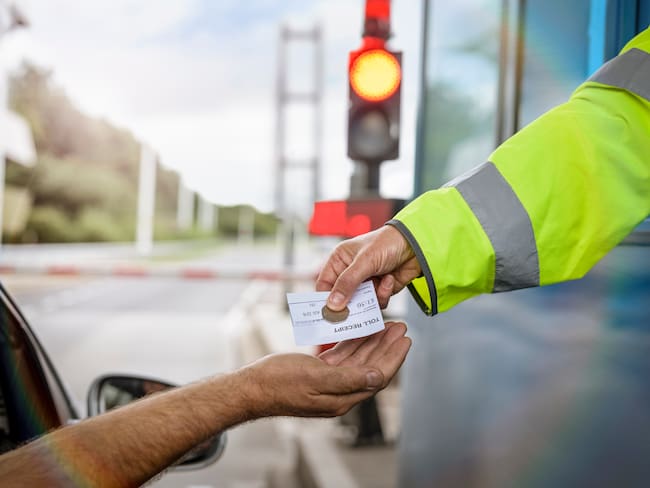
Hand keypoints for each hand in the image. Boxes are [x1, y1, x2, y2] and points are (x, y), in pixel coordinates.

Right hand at [241, 321, 410, 417]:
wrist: (251, 388)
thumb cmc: (278, 382)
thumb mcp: (314, 378)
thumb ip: (348, 379)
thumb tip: (378, 377)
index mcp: (342, 398)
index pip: (377, 376)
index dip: (393, 357)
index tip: (405, 339)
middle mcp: (339, 393)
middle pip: (371, 367)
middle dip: (387, 347)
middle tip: (400, 327)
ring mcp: (329, 384)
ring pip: (358, 361)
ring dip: (372, 343)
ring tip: (386, 325)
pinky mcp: (319, 375)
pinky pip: (342, 358)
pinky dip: (352, 344)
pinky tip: (358, 331)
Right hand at [316, 225, 420, 310]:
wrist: (416, 245)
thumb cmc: (387, 243)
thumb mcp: (364, 262)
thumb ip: (347, 283)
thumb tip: (332, 305)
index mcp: (339, 261)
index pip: (325, 285)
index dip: (325, 300)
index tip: (328, 315)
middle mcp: (350, 272)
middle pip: (342, 298)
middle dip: (350, 305)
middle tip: (353, 314)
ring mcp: (365, 282)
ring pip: (360, 303)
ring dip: (371, 298)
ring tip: (379, 285)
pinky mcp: (380, 290)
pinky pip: (376, 303)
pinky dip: (383, 294)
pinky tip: (389, 280)